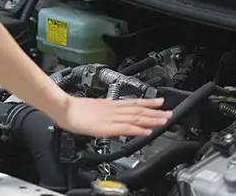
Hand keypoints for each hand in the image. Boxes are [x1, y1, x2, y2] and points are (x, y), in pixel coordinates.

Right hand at [53, 95, 170, 136]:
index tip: (160, 103)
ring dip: (152, 119)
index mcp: (112, 104)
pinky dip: (138, 130)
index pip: (135, 103)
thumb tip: (111, 110)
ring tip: (164, 120)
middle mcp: (115, 109)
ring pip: (137, 118)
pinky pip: (127, 128)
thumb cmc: (77, 109)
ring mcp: (113, 117)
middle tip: (169, 113)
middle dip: (155, 112)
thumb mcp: (95, 107)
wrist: (66, 109)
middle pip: (139, 110)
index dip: (148, 103)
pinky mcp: (109, 127)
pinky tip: (147, 132)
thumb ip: (106, 109)